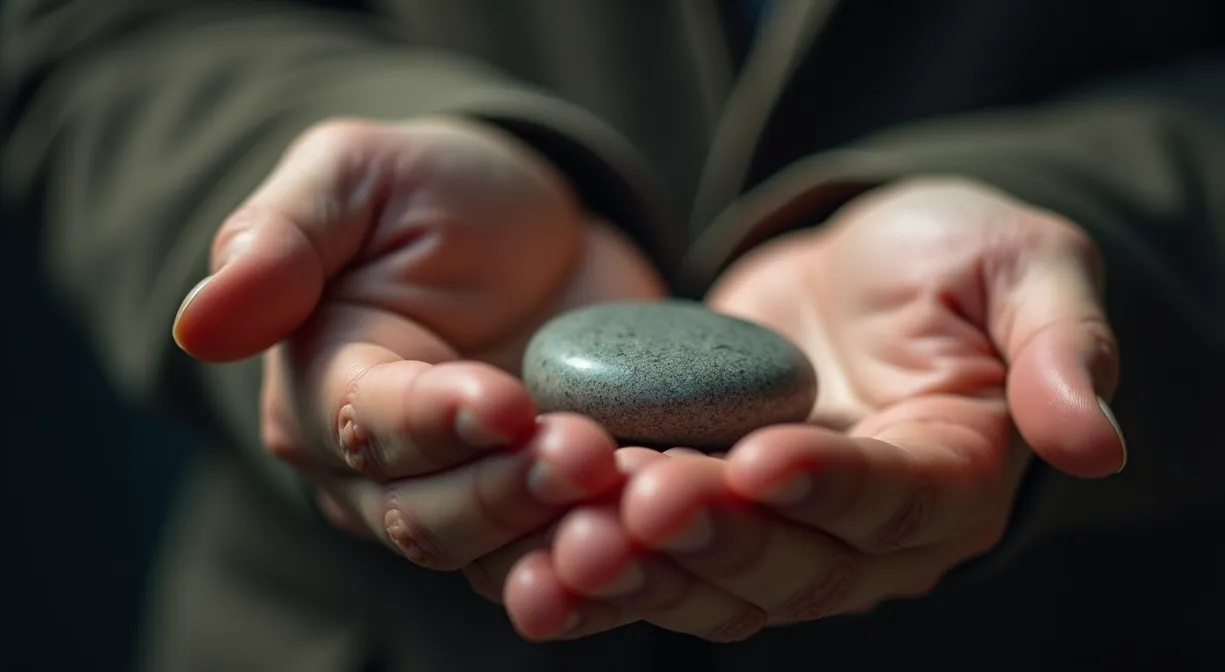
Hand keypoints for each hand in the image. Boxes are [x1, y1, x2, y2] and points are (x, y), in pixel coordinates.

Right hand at [172, 118, 664, 580]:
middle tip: (589, 454)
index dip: (434, 422)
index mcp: (326, 393)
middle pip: (430, 516)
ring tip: (634, 504)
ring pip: (503, 555)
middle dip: (510, 493)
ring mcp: (473, 500)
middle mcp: (385, 472)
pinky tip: (665, 529)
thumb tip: (201, 322)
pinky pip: (571, 553)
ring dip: (565, 541)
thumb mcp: (356, 178)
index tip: (506, 400)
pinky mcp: (550, 511)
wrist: (535, 230)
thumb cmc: (432, 195)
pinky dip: (614, 554)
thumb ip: (281, 239)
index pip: (367, 428)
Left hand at [503, 178, 1124, 639]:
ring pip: (719, 583)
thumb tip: (1098, 441)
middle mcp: (870, 536)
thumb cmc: (955, 261)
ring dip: (645, 570)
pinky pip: (662, 566)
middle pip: (796, 563)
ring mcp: (787, 537)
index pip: (894, 499)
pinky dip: (605, 574)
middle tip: (642, 499)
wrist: (865, 272)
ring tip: (571, 541)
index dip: (830, 487)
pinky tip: (536, 569)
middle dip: (717, 535)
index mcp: (952, 479)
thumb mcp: (1028, 270)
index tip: (762, 458)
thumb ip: (1062, 348)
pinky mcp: (716, 520)